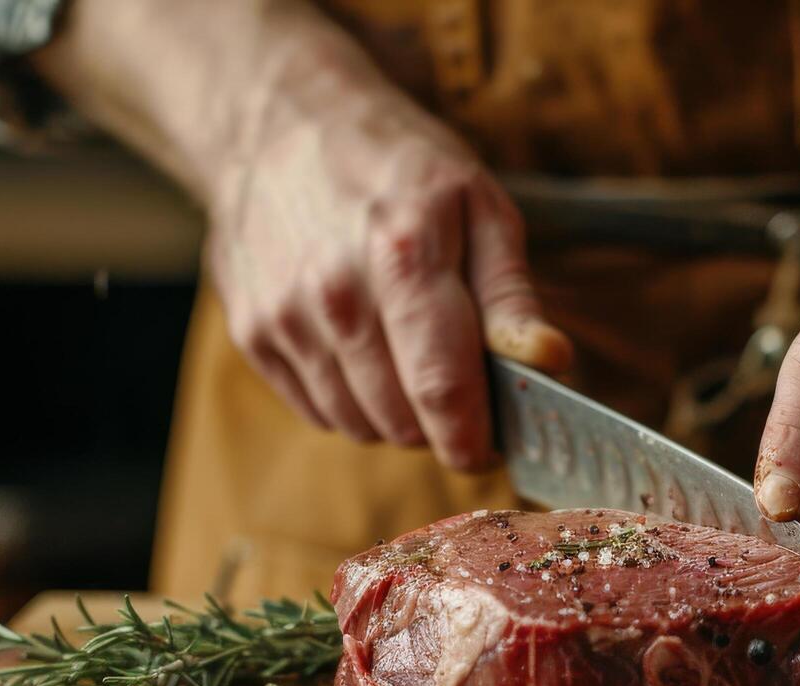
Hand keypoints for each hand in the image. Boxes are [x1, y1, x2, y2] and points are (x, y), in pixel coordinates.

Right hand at [206, 87, 569, 469]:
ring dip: (394, 415)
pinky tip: (361, 349)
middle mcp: (335, 294)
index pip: (442, 389)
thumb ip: (511, 294)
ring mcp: (284, 317)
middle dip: (440, 423)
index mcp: (404, 257)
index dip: (473, 438)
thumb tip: (549, 363)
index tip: (490, 450)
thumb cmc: (397, 164)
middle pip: (402, 421)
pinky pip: (317, 410)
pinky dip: (349, 400)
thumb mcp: (478, 204)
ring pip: (359, 425)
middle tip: (454, 384)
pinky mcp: (251, 333)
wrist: (278, 121)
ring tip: (406, 356)